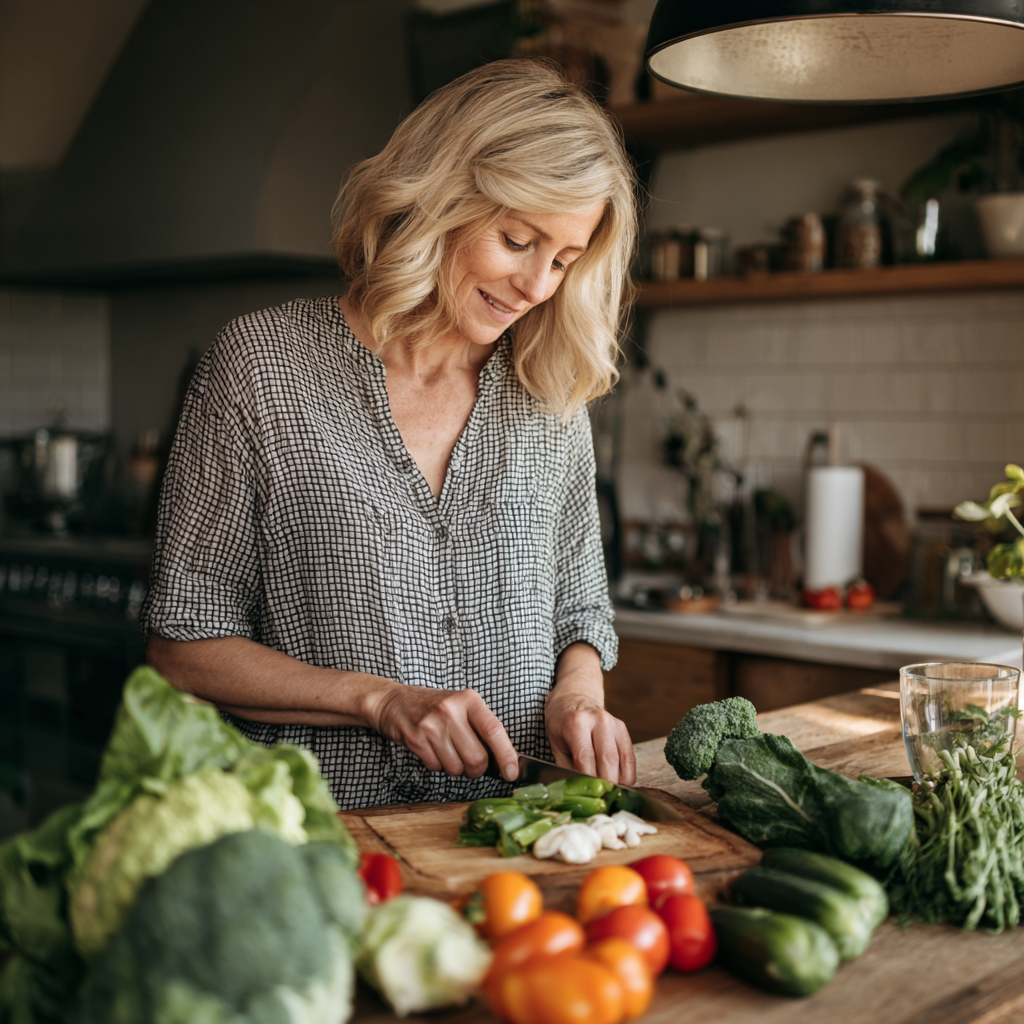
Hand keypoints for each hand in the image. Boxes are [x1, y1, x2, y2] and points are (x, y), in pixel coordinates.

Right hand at [368, 683, 519, 780]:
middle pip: (477, 758)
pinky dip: (438, 766)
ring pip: (456, 768)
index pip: (494, 731)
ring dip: (456, 768)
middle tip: (471, 763)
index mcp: (469, 700)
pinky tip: (433, 750)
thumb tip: (506, 759)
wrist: (395, 702)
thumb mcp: (462, 706)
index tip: (512, 772)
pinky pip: (436, 767)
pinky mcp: (416, 739)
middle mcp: (451, 711)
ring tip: (448, 751)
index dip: (506, 755)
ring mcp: (432, 725)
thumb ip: (482, 728)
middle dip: (477, 769)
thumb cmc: (435, 707)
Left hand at [545, 644, 635, 785]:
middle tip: (602, 801)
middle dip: (606, 783)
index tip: (589, 795)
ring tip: (611, 796)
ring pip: (621, 759)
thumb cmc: (560, 722)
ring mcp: (613, 723)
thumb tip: (577, 789)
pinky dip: (627, 774)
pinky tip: (620, 784)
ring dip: (618, 782)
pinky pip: (629, 756)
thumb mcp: (555, 742)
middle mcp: (598, 720)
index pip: (585, 756)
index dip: (588, 779)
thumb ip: (566, 765)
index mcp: (576, 722)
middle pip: (607, 759)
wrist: (574, 697)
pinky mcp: (623, 728)